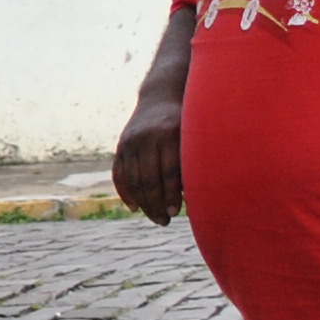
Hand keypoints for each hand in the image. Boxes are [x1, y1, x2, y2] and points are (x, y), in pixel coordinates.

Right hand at [112, 93, 186, 223]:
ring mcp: (130, 140)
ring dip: (143, 203)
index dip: (171, 195)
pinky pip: (119, 174)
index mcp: (169, 134)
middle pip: (148, 179)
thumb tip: (201, 200)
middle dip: (156, 204)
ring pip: (133, 179)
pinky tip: (134, 207)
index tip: (176, 213)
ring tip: (155, 218)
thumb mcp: (193, 137)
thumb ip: (194, 163)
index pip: (168, 172)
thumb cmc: (187, 123)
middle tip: (164, 221)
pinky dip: (125, 192)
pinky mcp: (121, 145)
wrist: (160, 97)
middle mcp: (147, 137)